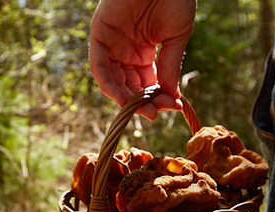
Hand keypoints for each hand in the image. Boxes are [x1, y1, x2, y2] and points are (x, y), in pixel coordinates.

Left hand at [89, 0, 195, 119]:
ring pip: (113, 81)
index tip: (171, 106)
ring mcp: (111, 43)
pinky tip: (124, 98)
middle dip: (142, 102)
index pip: (147, 83)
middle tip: (156, 113)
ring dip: (126, 99)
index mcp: (144, 51)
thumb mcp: (175, 37)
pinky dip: (109, 84)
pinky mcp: (99, 35)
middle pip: (129, 86)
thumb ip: (170, 66)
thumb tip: (170, 97)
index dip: (157, 97)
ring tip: (144, 110)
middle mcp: (125, 50)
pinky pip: (99, 67)